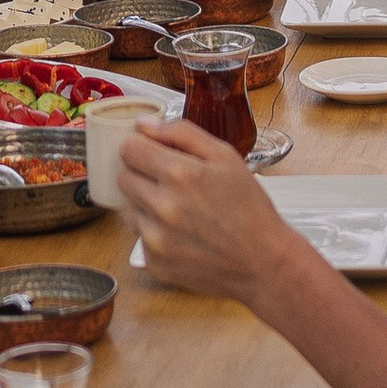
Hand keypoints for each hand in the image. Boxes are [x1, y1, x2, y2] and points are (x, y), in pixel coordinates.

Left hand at [114, 118, 299, 302]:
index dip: (140, 147)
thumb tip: (143, 124)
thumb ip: (182, 133)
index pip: (129, 149)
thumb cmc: (248, 206)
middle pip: (124, 178)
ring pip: (128, 208)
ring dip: (145, 204)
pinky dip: (154, 232)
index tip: (152, 152)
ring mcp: (156, 239)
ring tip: (178, 209)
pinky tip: (181, 233)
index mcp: (179, 174)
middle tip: (170, 182)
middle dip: (141, 174)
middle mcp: (162, 207)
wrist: (263, 260)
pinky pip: (139, 238)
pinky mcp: (155, 263)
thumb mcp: (225, 156)